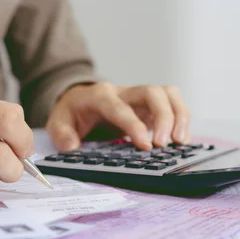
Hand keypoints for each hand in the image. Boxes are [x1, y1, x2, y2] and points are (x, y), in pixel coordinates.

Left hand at [46, 82, 189, 150]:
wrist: (78, 100)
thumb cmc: (71, 113)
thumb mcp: (57, 122)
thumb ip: (61, 134)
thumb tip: (72, 146)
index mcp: (101, 96)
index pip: (121, 107)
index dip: (135, 126)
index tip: (146, 146)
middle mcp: (123, 92)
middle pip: (152, 92)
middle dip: (164, 117)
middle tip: (164, 144)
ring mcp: (139, 98)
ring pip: (168, 94)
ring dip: (179, 115)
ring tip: (180, 142)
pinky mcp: (150, 106)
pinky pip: (173, 104)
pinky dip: (182, 119)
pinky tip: (182, 139)